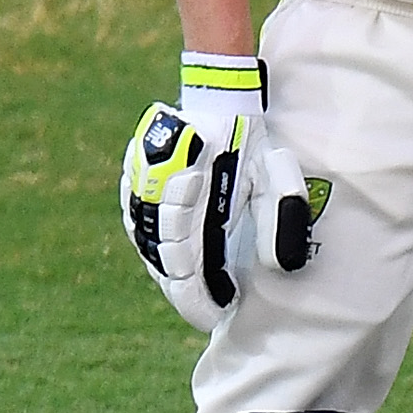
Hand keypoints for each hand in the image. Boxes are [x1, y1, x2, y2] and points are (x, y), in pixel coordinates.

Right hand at [120, 57, 314, 330]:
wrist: (217, 97)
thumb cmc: (250, 142)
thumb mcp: (273, 179)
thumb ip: (278, 221)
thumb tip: (279, 268)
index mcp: (192, 203)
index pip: (185, 272)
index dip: (198, 301)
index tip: (216, 315)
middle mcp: (157, 199)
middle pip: (164, 265)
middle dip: (186, 289)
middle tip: (211, 304)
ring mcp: (139, 190)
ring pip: (148, 248)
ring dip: (171, 270)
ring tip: (196, 285)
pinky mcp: (132, 182)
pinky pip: (138, 227)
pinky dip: (157, 248)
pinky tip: (177, 256)